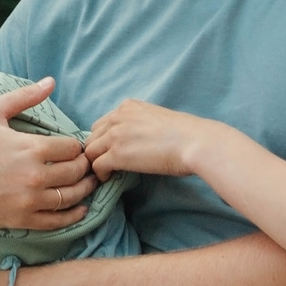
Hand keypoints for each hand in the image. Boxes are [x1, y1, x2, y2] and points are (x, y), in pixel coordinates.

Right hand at [0, 79, 97, 230]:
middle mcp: (34, 176)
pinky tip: (81, 209)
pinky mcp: (23, 220)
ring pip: (72, 196)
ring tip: (87, 184)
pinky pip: (58, 221)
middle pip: (76, 171)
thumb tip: (51, 82)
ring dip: (85, 189)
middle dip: (84, 166)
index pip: (72, 147)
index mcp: (30, 148)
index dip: (75, 146)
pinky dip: (74, 216)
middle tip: (84, 165)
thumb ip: (23, 96)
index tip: (72, 147)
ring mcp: (29, 200)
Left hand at [84, 99, 218, 180]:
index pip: (103, 123)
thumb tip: (136, 142)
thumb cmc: (186, 134)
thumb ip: (140, 126)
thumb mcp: (157, 119)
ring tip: (107, 173)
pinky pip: (96, 166)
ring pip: (90, 152)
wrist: (195, 142)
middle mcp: (117, 117)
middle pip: (92, 137)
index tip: (112, 151)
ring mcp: (115, 135)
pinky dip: (100, 175)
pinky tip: (110, 179)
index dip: (104, 139)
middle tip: (106, 165)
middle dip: (97, 151)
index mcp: (128, 107)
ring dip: (95, 163)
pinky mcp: (116, 154)